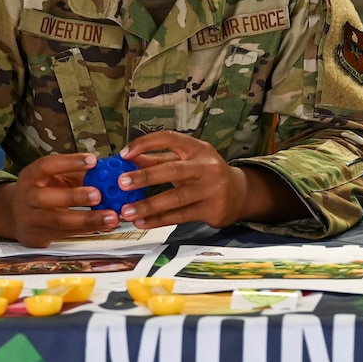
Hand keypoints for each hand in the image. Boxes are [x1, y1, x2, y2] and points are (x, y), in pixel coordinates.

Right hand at [0, 152, 117, 247]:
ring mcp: (31, 219)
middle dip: (73, 196)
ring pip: (58, 221)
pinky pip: (66, 234)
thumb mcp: (54, 177)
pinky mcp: (39, 236)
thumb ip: (78, 174)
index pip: (46, 166)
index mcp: (30, 176)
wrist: (15, 215)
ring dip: (87, 219)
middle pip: (45, 198)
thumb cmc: (44, 190)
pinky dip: (88, 230)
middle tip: (98, 194)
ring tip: (111, 216)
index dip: (69, 162)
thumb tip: (110, 171)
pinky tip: (105, 225)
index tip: (93, 161)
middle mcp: (27, 197)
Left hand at [113, 130, 252, 229]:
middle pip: (173, 170)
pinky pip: (181, 216)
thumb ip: (158, 160)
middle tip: (122, 183)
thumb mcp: (186, 161)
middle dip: (145, 176)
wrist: (240, 193)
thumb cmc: (205, 173)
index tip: (124, 154)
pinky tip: (142, 222)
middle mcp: (207, 166)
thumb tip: (128, 160)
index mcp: (197, 148)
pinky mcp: (212, 209)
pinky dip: (159, 220)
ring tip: (127, 211)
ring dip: (149, 205)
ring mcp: (212, 189)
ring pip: (176, 198)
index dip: (145, 144)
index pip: (169, 138)